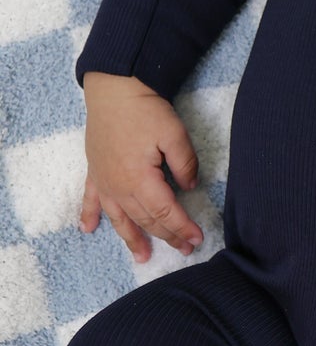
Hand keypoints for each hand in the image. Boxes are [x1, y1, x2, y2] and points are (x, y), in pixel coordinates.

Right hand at [79, 72, 204, 264]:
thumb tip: (190, 187)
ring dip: (131, 239)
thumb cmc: (145, 109)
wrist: (113, 88)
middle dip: (166, 236)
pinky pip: (90, 199)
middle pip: (146, 219)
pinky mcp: (94, 170)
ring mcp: (104, 180)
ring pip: (120, 218)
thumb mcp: (175, 134)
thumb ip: (185, 164)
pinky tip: (87, 229)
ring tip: (143, 257)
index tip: (197, 239)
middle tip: (184, 249)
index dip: (183, 228)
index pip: (166, 212)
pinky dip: (88, 215)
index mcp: (141, 180)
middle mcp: (119, 187)